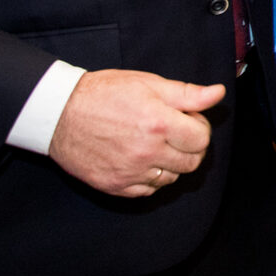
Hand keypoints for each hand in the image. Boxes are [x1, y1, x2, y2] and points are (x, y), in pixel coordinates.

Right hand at [47, 70, 223, 196]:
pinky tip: (141, 160)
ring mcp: (130, 172)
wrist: (58, 113)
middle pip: (191, 162)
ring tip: (156, 145)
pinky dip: (151, 178)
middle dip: (190, 147)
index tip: (187, 120)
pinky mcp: (114, 186)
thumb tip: (217, 94)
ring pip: (171, 178)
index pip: (202, 139)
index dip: (198, 128)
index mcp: (158, 124)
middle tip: (175, 133)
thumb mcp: (148, 84)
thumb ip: (187, 94)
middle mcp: (147, 152)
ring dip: (171, 163)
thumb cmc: (103, 94)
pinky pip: (148, 190)